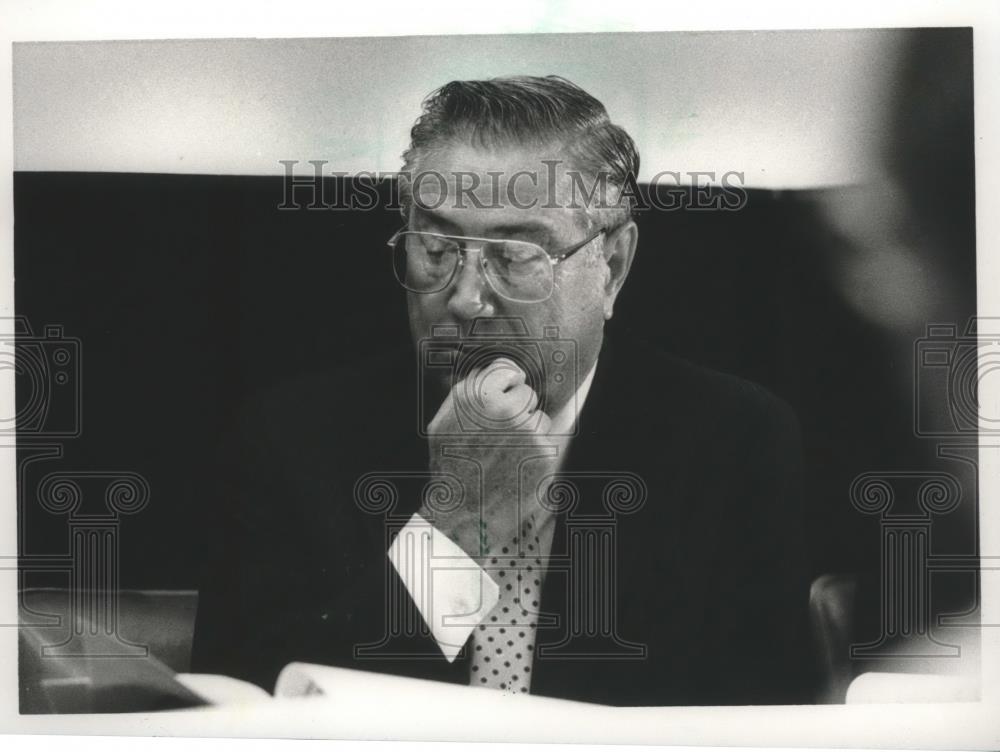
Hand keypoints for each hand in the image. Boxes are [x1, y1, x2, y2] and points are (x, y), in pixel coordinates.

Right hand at [420, 358, 559, 560]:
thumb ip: (465, 391)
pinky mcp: (544, 452)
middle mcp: (503, 408)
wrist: (464, 513)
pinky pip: (546, 440)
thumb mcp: (442, 422)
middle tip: (498, 436)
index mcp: (476, 396)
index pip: (508, 369)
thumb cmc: (450, 466)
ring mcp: (526, 430)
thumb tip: (491, 369)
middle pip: (527, 393)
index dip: (506, 384)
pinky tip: (517, 467)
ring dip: (529, 431)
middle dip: (517, 410)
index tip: (503, 397)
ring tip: (506, 454)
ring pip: (540, 417)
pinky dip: (536, 452)